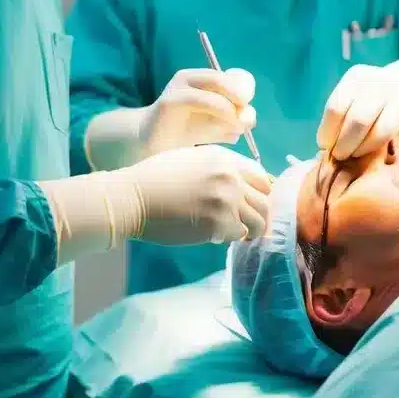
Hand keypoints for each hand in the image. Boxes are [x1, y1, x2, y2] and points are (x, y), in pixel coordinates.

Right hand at [118, 145, 271, 244]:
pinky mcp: (218, 224)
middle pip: (265, 200)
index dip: (260, 193)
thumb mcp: (191, 159)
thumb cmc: (154, 179)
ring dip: (249, 229)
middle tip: (245, 222)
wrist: (132, 198)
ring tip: (234, 231)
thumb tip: (240, 186)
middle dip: (258, 213)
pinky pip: (239, 235)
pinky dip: (231, 238)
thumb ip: (218, 168)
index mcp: (224, 159)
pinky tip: (216, 235)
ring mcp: (226, 201)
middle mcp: (230, 177)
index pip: (262, 177)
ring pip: (258, 220)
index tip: (252, 204)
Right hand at [139, 68, 256, 155]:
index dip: (246, 90)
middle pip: (227, 78)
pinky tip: (226, 129)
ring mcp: (179, 86)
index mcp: (202, 79)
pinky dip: (221, 112)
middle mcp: (190, 78)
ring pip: (218, 85)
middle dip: (242, 97)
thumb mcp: (216, 126)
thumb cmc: (186, 134)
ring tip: (236, 128)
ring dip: (232, 108)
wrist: (152, 147)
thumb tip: (250, 118)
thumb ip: (234, 121)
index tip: (248, 110)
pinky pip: (203, 100)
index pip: (235, 76)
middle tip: (246, 119)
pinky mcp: (171, 100)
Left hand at [316, 61, 398, 160]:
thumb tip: (325, 147)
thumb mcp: (352, 94)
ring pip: (381, 132)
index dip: (328, 132)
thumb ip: (340, 115)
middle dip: (346, 145)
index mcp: (356, 78)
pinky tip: (380, 149)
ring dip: (365, 149)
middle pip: (358, 121)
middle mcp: (379, 84)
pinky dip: (388, 147)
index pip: (336, 108)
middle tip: (340, 156)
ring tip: (357, 155)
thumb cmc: (370, 94)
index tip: (325, 146)